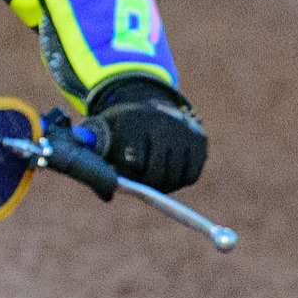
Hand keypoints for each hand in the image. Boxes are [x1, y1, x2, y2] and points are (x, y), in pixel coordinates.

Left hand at [85, 76, 206, 191]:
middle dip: (144, 183)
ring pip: (174, 178)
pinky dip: (178, 180)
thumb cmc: (120, 128)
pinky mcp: (200, 139)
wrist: (145, 101)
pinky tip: (166, 170)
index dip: (126, 173)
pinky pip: (190, 176)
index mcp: (133, 121)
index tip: (121, 170)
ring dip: (162, 185)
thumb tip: (107, 196)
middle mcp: (162, 123)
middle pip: (156, 174)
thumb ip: (97, 163)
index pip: (133, 161)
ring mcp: (184, 130)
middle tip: (138, 180)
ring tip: (150, 175)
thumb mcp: (101, 136)